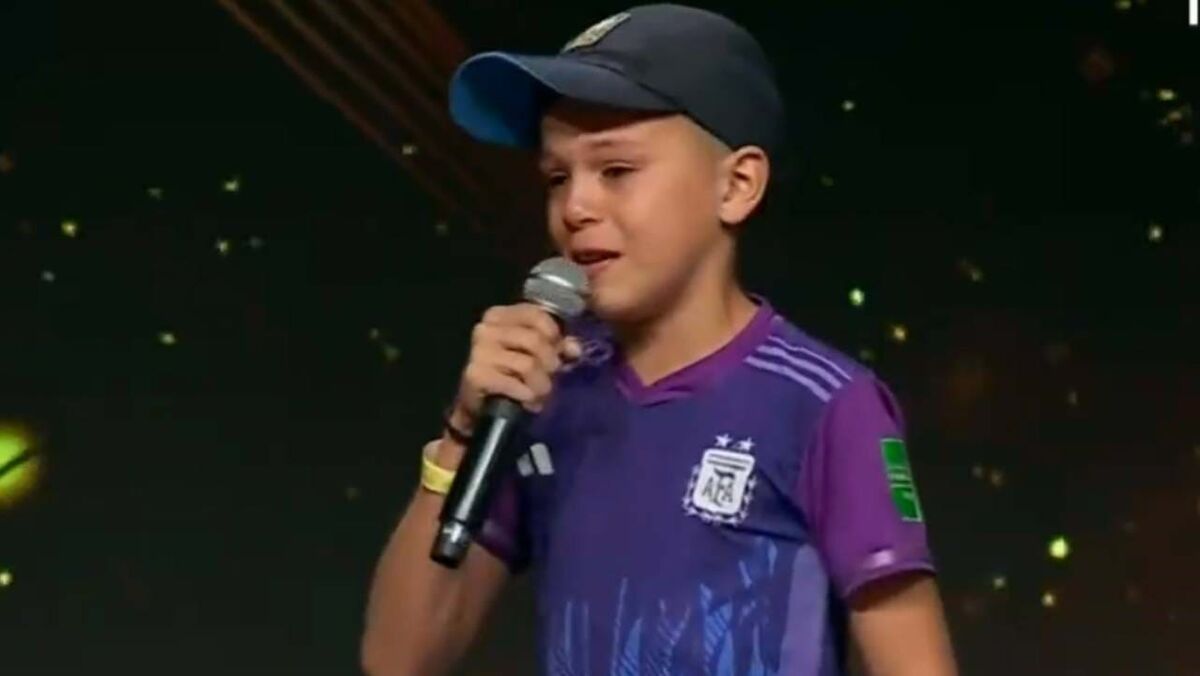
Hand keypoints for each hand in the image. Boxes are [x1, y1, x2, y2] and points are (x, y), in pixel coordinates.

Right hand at [448, 303, 582, 434]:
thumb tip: (575, 349)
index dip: (554, 335)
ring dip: (540, 384)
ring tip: (540, 394)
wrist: (481, 407)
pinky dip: (527, 395)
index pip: (535, 314)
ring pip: (527, 364)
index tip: (559, 352)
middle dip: (550, 364)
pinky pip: (515, 384)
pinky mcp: (476, 375)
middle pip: (534, 340)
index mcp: (498, 316)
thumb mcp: (534, 354)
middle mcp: (485, 329)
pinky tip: (526, 400)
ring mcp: (478, 352)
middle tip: (550, 378)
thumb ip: (556, 345)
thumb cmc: (511, 375)